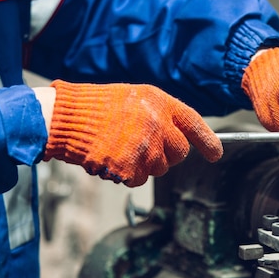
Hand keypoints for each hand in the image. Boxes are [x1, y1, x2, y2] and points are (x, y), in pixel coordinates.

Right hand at [43, 80, 222, 186]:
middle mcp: (157, 124)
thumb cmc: (95, 107)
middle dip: (166, 155)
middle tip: (142, 146)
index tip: (215, 154)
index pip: (194, 124)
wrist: (63, 117)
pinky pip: (138, 179)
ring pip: (159, 169)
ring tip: (119, 147)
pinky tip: (111, 158)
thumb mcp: (135, 98)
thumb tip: (182, 137)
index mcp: (160, 103)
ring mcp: (144, 147)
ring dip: (143, 165)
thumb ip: (161, 115)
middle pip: (180, 154)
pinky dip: (126, 175)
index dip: (208, 141)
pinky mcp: (129, 166)